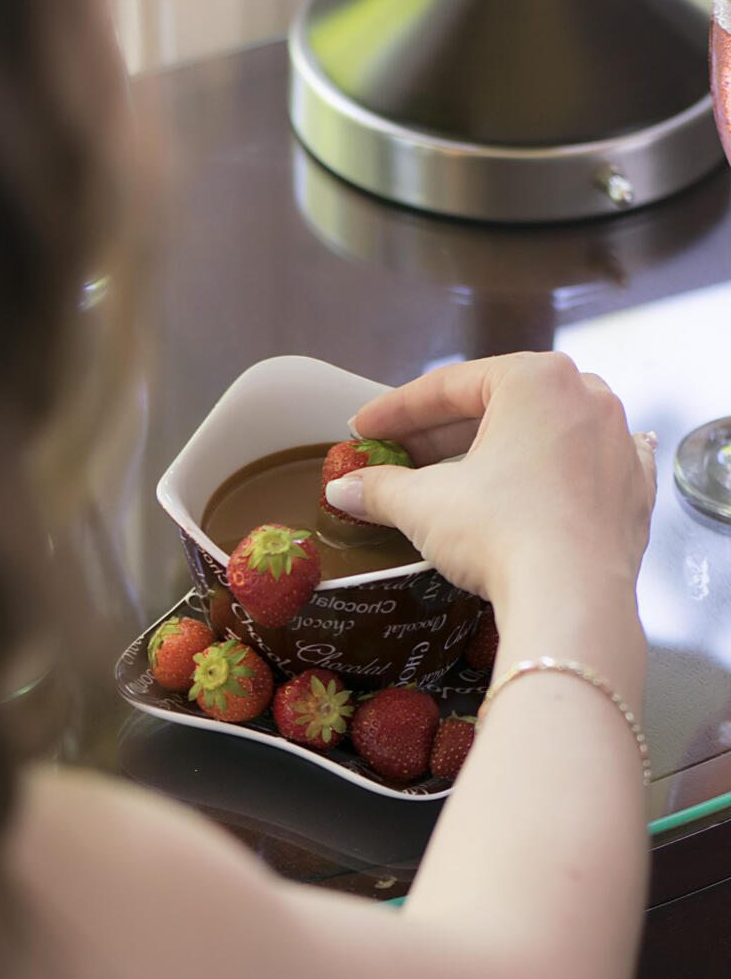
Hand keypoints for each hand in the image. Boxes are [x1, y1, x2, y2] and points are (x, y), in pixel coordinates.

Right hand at [325, 352, 656, 606]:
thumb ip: (380, 489)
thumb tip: (344, 489)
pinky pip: (590, 465)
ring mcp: (617, 440)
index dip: (397, 410)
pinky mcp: (633, 488)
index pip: (449, 386)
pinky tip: (549, 473)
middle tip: (399, 457)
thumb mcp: (424, 505)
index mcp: (534, 380)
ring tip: (460, 472)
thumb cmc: (503, 534)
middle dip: (443, 434)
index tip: (366, 429)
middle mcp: (585, 396)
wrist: (573, 598)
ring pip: (545, 431)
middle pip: (497, 406)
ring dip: (501, 447)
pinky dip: (560, 469)